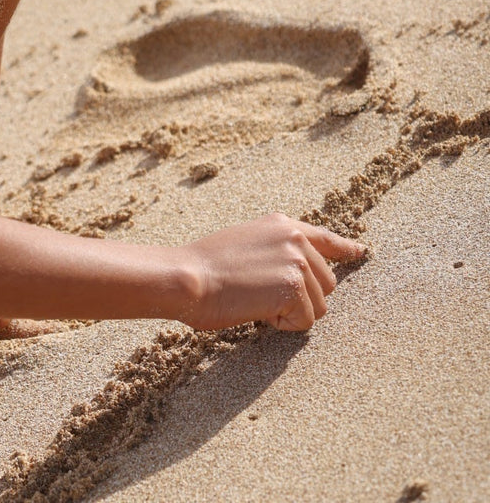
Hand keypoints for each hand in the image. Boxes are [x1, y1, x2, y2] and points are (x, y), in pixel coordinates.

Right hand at [177, 213, 367, 331]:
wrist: (188, 277)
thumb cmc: (205, 266)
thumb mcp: (244, 242)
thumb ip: (275, 249)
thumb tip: (299, 271)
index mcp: (281, 224)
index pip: (323, 237)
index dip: (344, 248)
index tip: (359, 251)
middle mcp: (294, 238)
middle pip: (327, 283)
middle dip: (302, 298)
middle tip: (263, 295)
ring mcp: (296, 261)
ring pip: (319, 306)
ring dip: (290, 312)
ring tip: (255, 299)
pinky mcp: (295, 287)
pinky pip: (304, 321)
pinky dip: (282, 324)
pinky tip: (256, 308)